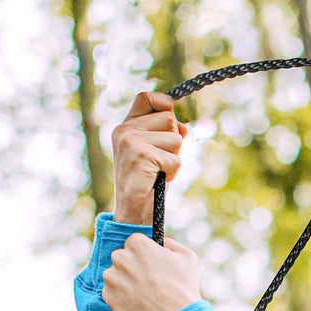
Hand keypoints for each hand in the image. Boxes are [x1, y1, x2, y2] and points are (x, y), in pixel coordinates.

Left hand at [103, 235, 201, 310]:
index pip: (134, 244)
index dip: (144, 256)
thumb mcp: (186, 257)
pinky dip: (121, 299)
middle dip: (132, 268)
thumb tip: (162, 243)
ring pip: (115, 276)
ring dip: (125, 283)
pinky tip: (137, 304)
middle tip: (148, 282)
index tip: (151, 267)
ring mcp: (111, 278)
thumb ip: (170, 244)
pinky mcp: (107, 297)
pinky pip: (112, 294)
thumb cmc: (183, 289)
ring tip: (143, 295)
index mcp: (137, 244)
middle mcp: (120, 258)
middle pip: (122, 259)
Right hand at [111, 92, 188, 225]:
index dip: (164, 103)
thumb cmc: (146, 183)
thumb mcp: (155, 152)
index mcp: (125, 127)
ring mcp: (131, 141)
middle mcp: (125, 130)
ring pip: (175, 139)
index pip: (147, 97)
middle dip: (173, 142)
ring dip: (173, 158)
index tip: (171, 122)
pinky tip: (158, 179)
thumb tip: (184, 126)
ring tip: (158, 171)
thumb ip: (165, 134)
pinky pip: (175, 159)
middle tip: (159, 161)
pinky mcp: (141, 155)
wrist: (132, 213)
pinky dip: (172, 172)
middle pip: (169, 119)